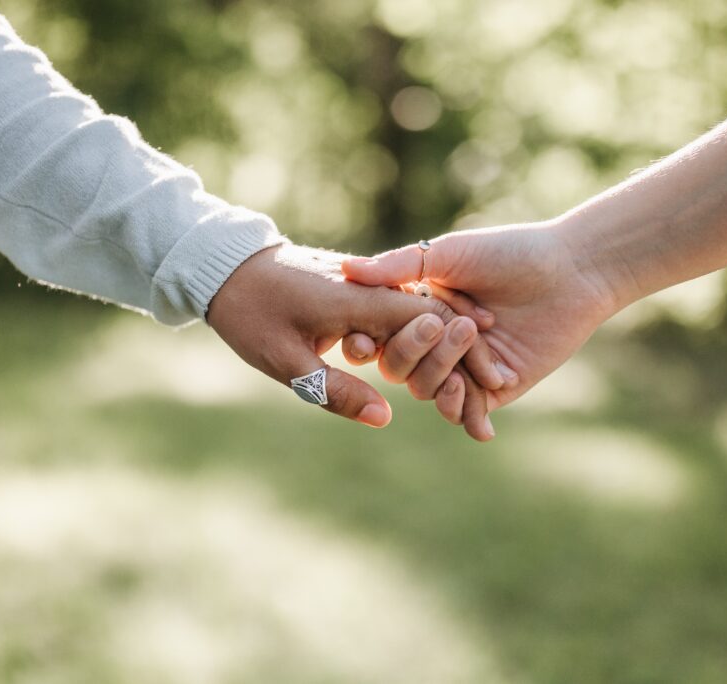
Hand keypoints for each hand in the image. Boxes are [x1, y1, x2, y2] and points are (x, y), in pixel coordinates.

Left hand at [206, 243, 501, 437]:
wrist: (226, 266)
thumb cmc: (251, 313)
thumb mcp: (286, 362)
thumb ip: (337, 390)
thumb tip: (386, 418)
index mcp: (360, 301)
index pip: (428, 323)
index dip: (461, 355)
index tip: (489, 387)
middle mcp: (373, 288)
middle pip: (438, 318)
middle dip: (471, 353)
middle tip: (500, 389)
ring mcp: (369, 285)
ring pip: (426, 312)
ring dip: (457, 342)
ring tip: (486, 375)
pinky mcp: (363, 288)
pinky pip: (407, 309)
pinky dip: (432, 331)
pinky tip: (450, 351)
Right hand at [341, 219, 620, 422]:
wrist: (569, 272)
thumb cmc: (508, 253)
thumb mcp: (449, 254)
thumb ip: (398, 266)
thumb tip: (346, 269)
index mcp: (417, 308)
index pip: (379, 335)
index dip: (368, 342)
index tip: (364, 343)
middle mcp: (436, 340)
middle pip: (400, 367)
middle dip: (417, 353)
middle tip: (454, 327)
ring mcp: (464, 366)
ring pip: (429, 390)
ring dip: (442, 379)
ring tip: (468, 359)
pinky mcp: (495, 388)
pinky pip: (468, 411)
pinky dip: (467, 416)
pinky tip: (476, 420)